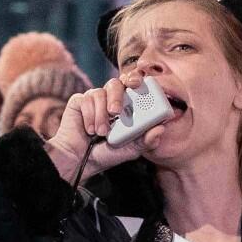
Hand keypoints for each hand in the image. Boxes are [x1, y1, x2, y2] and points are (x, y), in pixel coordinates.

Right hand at [47, 69, 152, 183]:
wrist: (79, 161)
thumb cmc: (105, 154)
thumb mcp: (130, 150)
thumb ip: (146, 140)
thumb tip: (161, 128)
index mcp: (126, 106)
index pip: (133, 85)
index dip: (136, 79)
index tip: (138, 83)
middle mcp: (110, 99)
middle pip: (117, 83)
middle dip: (117, 96)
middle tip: (116, 111)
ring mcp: (94, 100)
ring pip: (100, 92)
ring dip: (102, 114)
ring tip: (102, 132)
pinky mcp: (79, 102)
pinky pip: (86, 99)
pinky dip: (89, 116)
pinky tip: (89, 130)